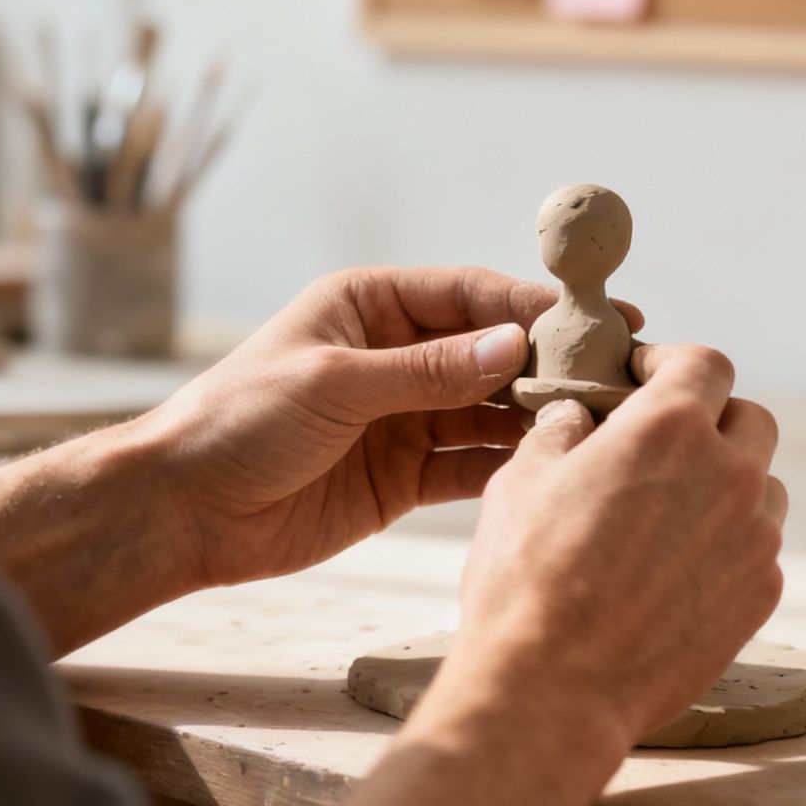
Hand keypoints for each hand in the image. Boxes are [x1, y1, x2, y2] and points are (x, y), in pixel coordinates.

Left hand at [126, 267, 641, 590]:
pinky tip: (556, 467)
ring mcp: (402, 418)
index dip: (534, 305)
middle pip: (492, 353)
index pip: (470, 296)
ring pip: (489, 411)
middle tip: (620, 374)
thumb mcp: (335, 384)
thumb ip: (429, 370)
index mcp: (370, 307)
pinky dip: (509, 466)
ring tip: (603, 424)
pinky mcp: (402, 476)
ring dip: (540, 418)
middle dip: (552, 363)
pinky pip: (470, 465)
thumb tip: (515, 344)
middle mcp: (394, 357)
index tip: (598, 316)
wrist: (185, 510)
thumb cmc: (237, 421)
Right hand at [447, 345, 787, 748]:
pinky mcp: (763, 593)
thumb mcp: (522, 479)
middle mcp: (729, 473)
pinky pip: (758, 548)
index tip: (646, 380)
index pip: (705, 364)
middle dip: (712, 422)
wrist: (554, 688)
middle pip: (749, 420)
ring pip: (763, 486)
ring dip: (727, 486)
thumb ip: (562, 430)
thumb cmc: (526, 578)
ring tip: (670, 516)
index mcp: (670, 427)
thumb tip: (579, 416)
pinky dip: (728, 546)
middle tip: (664, 448)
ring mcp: (756, 537)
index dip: (673, 365)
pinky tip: (676, 572)